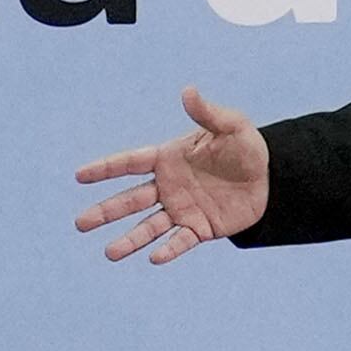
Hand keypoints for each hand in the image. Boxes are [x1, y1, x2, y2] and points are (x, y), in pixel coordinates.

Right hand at [75, 86, 269, 263]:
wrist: (271, 180)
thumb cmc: (247, 148)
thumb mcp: (232, 127)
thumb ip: (208, 113)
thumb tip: (188, 91)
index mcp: (169, 158)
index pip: (130, 163)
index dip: (105, 169)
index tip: (79, 176)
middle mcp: (169, 186)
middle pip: (131, 200)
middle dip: (105, 212)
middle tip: (79, 224)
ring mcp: (182, 210)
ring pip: (149, 226)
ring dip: (129, 239)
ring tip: (109, 253)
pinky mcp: (200, 230)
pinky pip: (180, 242)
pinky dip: (168, 250)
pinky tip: (154, 258)